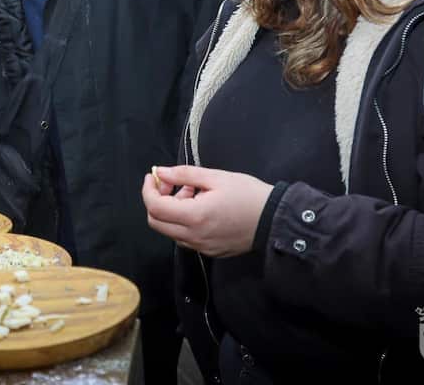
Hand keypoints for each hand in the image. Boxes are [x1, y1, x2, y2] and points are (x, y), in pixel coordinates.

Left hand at [142, 165, 273, 257]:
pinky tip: (199, 207)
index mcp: (194, 217)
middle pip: (156, 222)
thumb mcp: (216, 177)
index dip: (148, 190)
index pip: (155, 207)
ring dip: (171, 211)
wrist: (275, 219)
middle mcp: (194, 237)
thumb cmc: (248, 194)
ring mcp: (202, 247)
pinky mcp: (210, 252)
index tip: (153, 176)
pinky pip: (185, 238)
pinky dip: (183, 221)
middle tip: (170, 183)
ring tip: (191, 192)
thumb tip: (159, 172)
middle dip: (156, 200)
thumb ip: (183, 175)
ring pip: (170, 231)